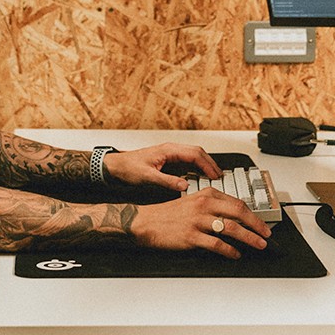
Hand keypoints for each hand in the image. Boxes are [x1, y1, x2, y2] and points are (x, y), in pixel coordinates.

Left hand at [103, 143, 221, 190]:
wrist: (114, 167)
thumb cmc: (127, 168)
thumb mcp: (147, 177)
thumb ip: (167, 181)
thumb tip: (185, 185)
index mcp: (168, 150)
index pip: (194, 154)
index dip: (207, 164)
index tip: (215, 175)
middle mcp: (171, 150)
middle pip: (198, 152)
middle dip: (210, 163)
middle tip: (220, 176)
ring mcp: (170, 154)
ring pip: (194, 156)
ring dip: (205, 165)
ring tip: (214, 177)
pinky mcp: (168, 161)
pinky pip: (187, 162)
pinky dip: (197, 168)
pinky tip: (200, 177)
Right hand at [129, 188, 271, 258]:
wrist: (146, 221)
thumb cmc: (169, 213)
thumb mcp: (193, 201)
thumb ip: (213, 206)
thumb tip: (235, 218)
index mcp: (206, 194)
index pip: (237, 203)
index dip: (253, 215)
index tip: (262, 224)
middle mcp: (204, 205)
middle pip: (239, 213)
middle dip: (256, 225)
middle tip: (266, 235)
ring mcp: (198, 221)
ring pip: (231, 228)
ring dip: (249, 238)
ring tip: (258, 245)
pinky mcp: (191, 236)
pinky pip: (216, 244)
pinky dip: (229, 250)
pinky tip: (235, 254)